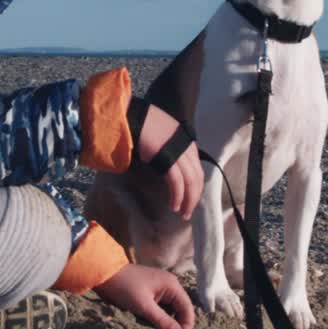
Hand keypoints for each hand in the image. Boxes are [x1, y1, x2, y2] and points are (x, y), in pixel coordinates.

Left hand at [93, 263, 195, 328]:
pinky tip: (147, 322)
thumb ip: (163, 320)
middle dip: (175, 323)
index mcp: (171, 285)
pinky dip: (155, 317)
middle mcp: (169, 285)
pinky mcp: (150, 293)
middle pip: (179, 309)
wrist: (104, 274)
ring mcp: (159, 289)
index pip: (187, 307)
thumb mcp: (144, 306)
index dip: (186, 323)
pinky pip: (159, 308)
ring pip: (169, 310)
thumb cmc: (124, 287)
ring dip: (164, 321)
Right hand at [136, 104, 202, 219]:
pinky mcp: (168, 158)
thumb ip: (169, 147)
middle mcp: (186, 147)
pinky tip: (174, 205)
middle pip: (197, 177)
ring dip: (188, 200)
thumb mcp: (161, 135)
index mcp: (186, 141)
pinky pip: (177, 182)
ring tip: (182, 213)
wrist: (130, 115)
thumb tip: (168, 164)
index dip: (195, 185)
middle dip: (194, 196)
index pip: (197, 168)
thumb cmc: (141, 124)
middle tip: (188, 211)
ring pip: (190, 182)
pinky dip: (177, 196)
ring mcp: (178, 152)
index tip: (190, 197)